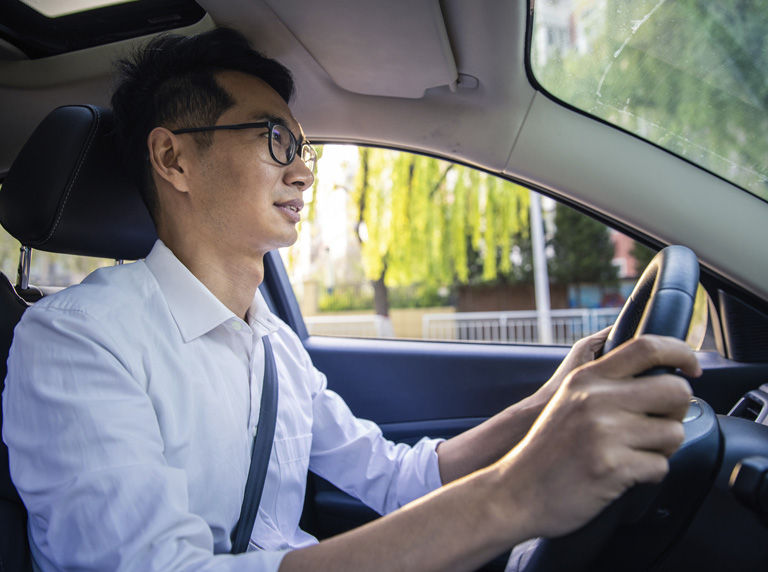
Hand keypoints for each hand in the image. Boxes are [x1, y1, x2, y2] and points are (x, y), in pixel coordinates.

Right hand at [492, 335, 700, 540]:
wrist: (516, 490)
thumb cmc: (546, 450)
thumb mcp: (568, 400)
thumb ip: (604, 383)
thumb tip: (657, 377)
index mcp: (587, 379)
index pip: (646, 347)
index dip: (680, 351)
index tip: (692, 365)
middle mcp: (596, 400)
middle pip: (675, 390)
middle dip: (677, 411)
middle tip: (659, 424)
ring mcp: (604, 433)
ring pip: (674, 433)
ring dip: (662, 448)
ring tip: (633, 453)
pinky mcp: (612, 466)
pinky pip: (660, 467)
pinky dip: (648, 474)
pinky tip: (623, 474)